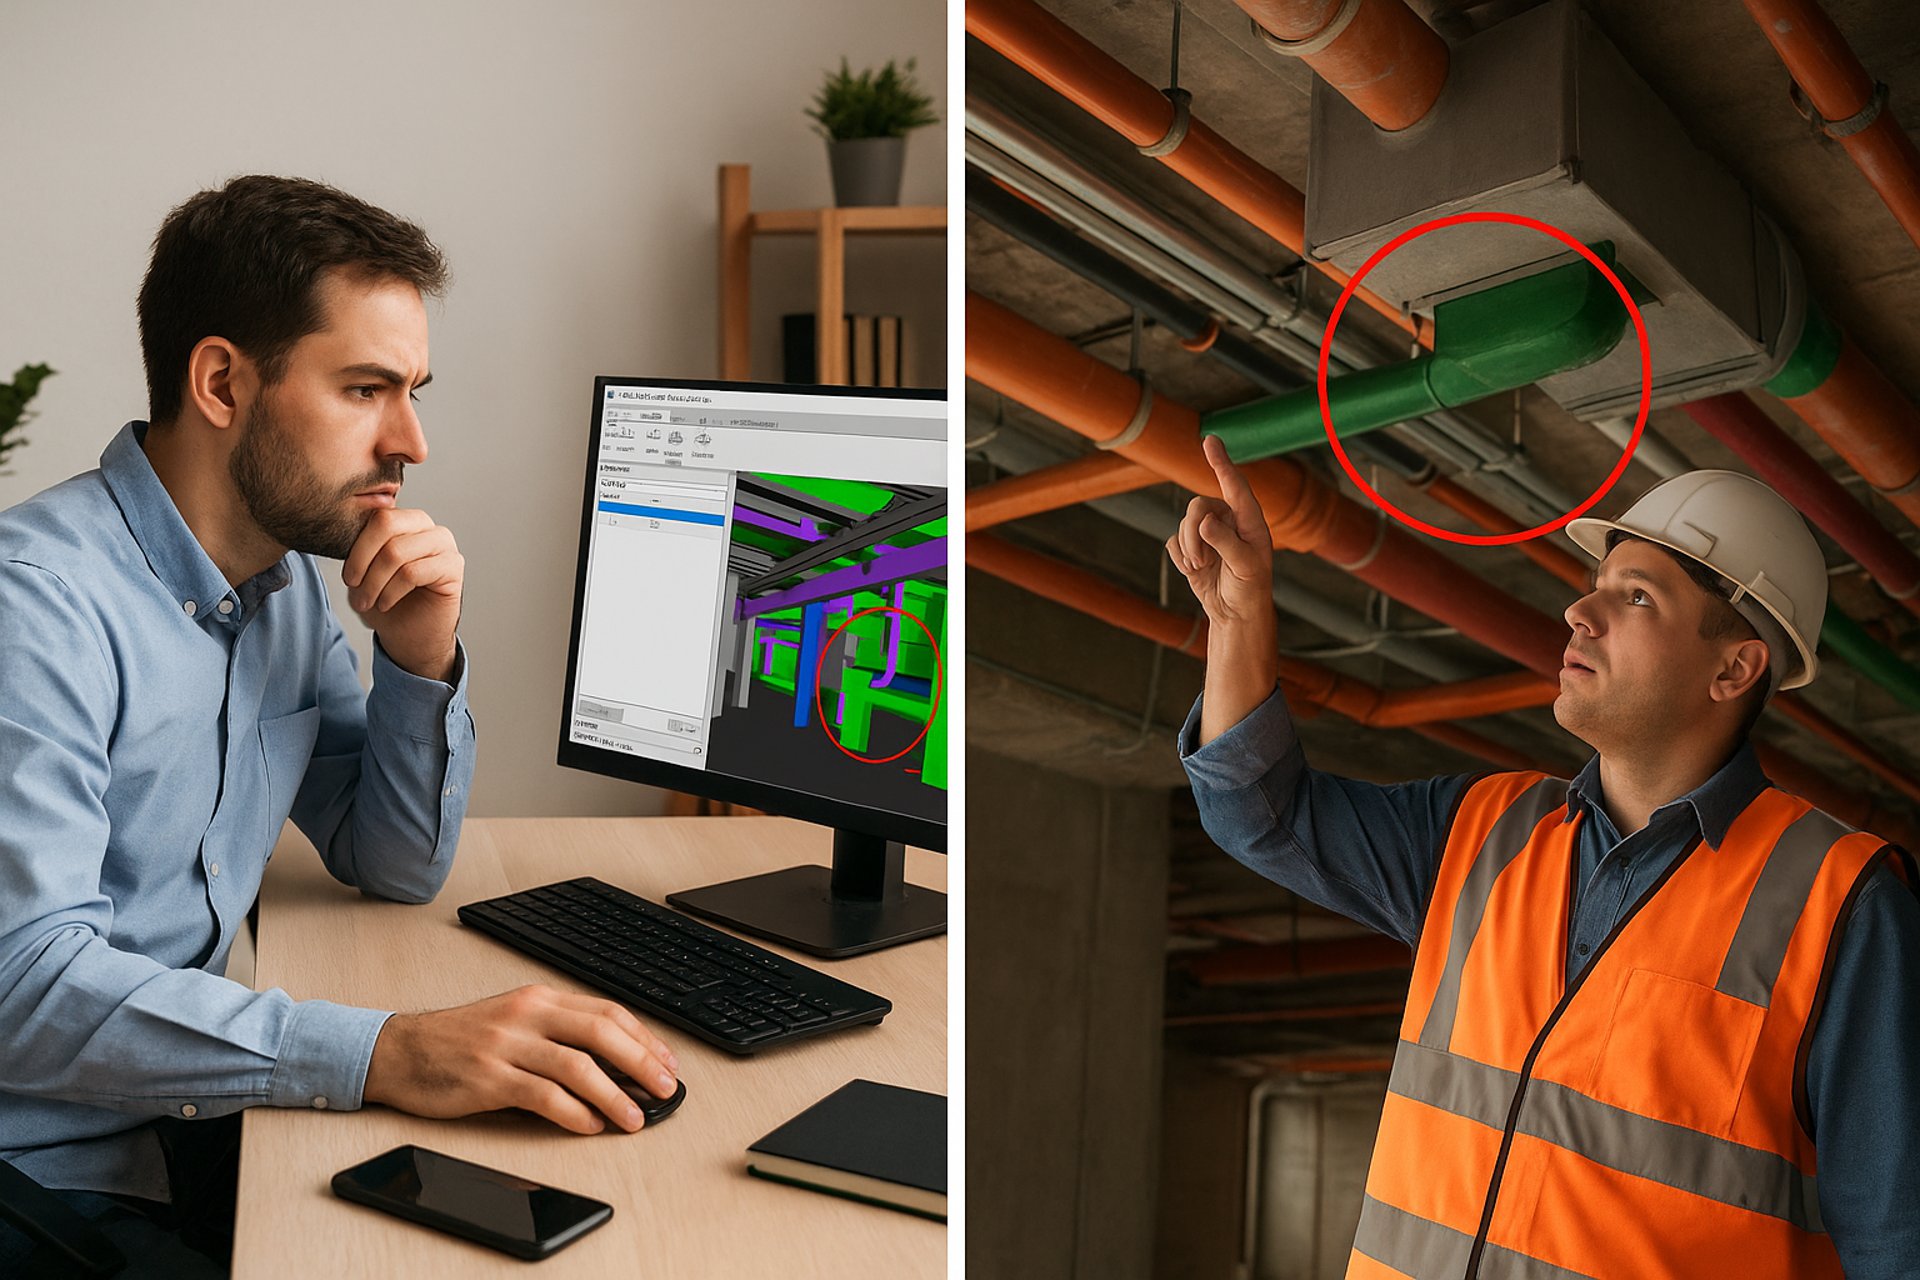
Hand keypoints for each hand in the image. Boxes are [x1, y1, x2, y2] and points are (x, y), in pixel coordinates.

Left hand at [344, 508, 462, 680]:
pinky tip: (386, 603)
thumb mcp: (362, 572)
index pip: (376, 516)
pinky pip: (413, 572)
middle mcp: (426, 527)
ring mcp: (443, 544)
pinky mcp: (453, 566)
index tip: (349, 577)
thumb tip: (344, 533)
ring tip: (369, 601)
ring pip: (397, 551)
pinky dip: (392, 592)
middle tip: (356, 587)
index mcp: (403, 521)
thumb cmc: (387, 602)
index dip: (357, 548)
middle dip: (363, 560)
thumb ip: (358, 549)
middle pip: (386, 524)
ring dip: (375, 583)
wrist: (409, 636)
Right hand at [364, 985, 680, 1133]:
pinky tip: (589, 1125)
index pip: (607, 1011)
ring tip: (635, 1118)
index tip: (668, 1062)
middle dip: (642, 1062)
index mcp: (540, 998)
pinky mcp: (487, 1077)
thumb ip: (559, 1035)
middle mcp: (527, 1014)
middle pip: (601, 1033)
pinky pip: (541, 1095)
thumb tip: (616, 1064)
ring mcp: (506, 1044)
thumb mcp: (515, 1022)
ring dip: (614, 1095)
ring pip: (577, 1065)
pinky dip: (573, 1113)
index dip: (645, 1038)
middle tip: (666, 1089)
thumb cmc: (460, 1040)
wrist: (399, 1050)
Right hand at [1165, 434, 1273, 626]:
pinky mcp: (1191, 545)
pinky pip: (1174, 541)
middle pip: (1197, 505)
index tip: (1210, 439)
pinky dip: (1182, 559)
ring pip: (1183, 523)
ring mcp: (1208, 531)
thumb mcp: (1245, 567)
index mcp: (1249, 519)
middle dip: (1194, 534)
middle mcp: (1228, 519)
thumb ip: (1226, 542)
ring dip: (1189, 549)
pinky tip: (1196, 571)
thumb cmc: (1250, 588)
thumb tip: (1204, 520)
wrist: (1235, 613)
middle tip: (1201, 560)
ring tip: (1203, 568)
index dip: (1221, 461)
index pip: (1234, 484)